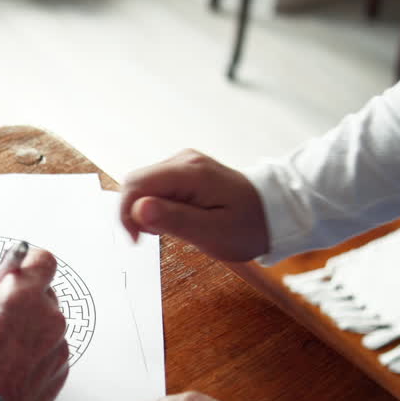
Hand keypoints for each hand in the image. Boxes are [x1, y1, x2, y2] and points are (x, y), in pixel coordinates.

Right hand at [0, 248, 68, 400]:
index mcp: (24, 299)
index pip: (41, 259)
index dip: (21, 264)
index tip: (3, 276)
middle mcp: (49, 320)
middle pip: (42, 291)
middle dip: (18, 296)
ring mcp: (57, 348)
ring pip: (45, 321)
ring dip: (25, 324)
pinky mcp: (60, 372)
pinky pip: (48, 347)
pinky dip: (31, 349)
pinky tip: (5, 364)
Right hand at [119, 149, 268, 260]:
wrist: (273, 212)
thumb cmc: (247, 226)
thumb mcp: (212, 233)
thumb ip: (173, 219)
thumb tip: (139, 209)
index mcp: (190, 173)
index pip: (137, 183)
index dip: (127, 212)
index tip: (137, 239)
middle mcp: (184, 161)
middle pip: (136, 182)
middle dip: (134, 212)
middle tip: (152, 238)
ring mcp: (184, 164)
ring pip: (144, 186)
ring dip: (146, 211)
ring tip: (170, 230)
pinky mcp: (184, 172)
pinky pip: (157, 187)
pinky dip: (156, 206)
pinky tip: (175, 220)